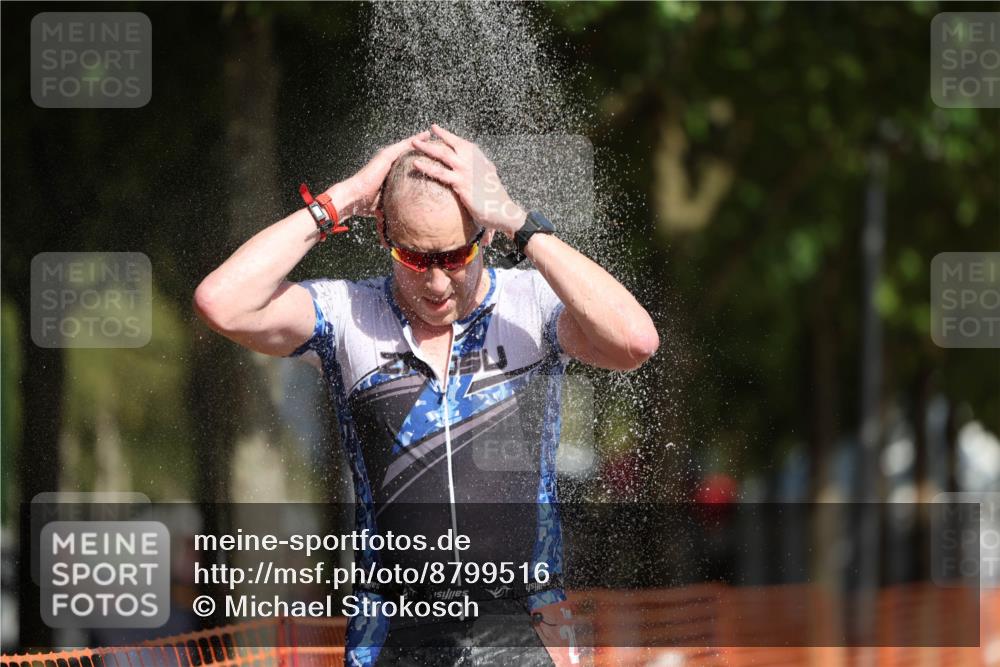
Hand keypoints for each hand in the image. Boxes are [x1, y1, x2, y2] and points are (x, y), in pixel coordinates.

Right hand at [326, 130, 430, 217]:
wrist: (355, 197)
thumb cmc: (366, 203)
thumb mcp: (386, 203)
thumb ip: (394, 205)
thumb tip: (400, 222)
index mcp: (389, 171)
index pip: (406, 162)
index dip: (417, 157)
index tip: (429, 155)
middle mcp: (388, 161)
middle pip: (408, 151)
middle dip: (420, 146)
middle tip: (434, 141)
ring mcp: (386, 157)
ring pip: (406, 146)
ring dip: (419, 140)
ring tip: (431, 134)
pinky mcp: (385, 156)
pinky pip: (403, 146)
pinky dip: (414, 140)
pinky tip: (424, 135)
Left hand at [409, 124, 526, 237]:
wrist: (503, 210)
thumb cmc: (494, 196)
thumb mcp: (488, 176)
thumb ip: (479, 167)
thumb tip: (474, 165)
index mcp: (478, 156)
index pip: (459, 142)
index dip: (446, 135)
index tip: (434, 128)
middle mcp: (471, 160)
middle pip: (449, 145)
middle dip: (432, 139)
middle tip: (417, 137)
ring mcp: (466, 170)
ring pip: (443, 155)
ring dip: (427, 148)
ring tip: (412, 144)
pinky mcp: (461, 184)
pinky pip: (440, 173)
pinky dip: (427, 167)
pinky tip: (416, 164)